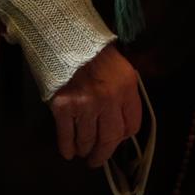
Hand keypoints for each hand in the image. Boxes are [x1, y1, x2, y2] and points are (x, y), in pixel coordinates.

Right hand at [49, 43, 143, 169]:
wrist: (63, 34)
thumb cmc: (91, 48)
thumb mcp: (118, 66)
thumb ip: (122, 91)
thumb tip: (118, 119)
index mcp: (127, 87)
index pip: (131, 124)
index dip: (123, 136)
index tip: (116, 139)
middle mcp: (109, 99)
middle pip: (110, 138)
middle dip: (104, 153)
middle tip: (97, 159)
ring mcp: (86, 104)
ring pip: (88, 140)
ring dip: (85, 150)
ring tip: (83, 153)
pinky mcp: (63, 107)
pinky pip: (67, 135)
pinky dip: (67, 147)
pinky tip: (68, 152)